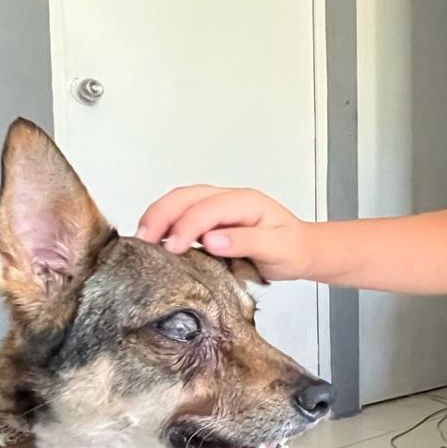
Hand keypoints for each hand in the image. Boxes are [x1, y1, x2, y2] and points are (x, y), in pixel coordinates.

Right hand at [135, 185, 312, 280]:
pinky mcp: (212, 218)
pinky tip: (156, 239)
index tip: (172, 249)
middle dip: (161, 215)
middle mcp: (229, 199)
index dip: (186, 226)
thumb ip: (246, 243)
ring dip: (159, 216)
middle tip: (144, 241)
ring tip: (143, 239)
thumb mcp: (277, 249)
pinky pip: (183, 212)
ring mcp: (219, 206)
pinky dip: (166, 222)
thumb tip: (212, 241)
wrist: (303, 251)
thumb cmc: (292, 249)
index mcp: (245, 202)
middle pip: (186, 196)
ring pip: (181, 201)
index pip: (207, 208)